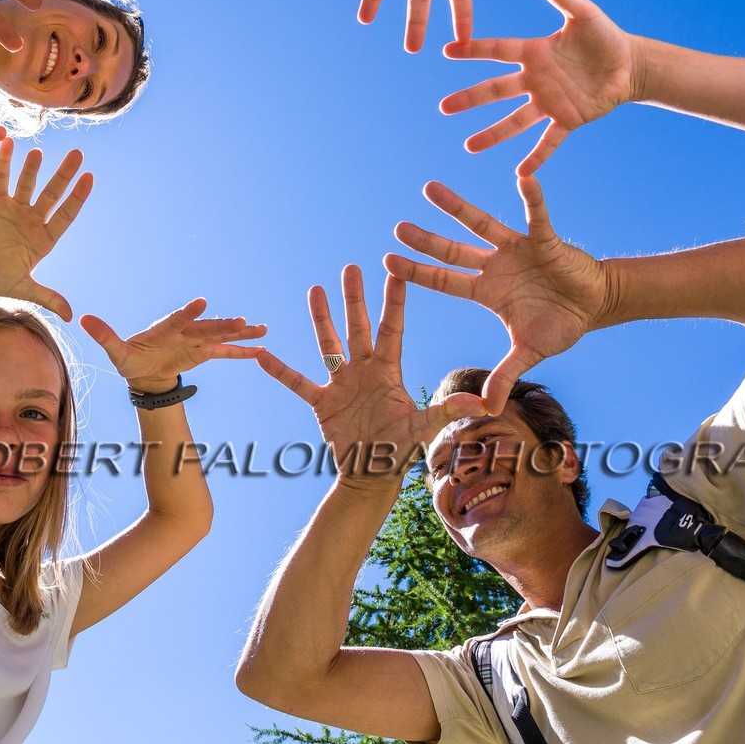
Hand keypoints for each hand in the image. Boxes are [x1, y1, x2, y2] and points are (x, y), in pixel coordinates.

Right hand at [0, 141, 93, 319]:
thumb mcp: (23, 289)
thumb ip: (47, 297)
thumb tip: (71, 315)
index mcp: (44, 239)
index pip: (66, 214)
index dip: (78, 198)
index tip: (89, 178)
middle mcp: (33, 220)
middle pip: (53, 194)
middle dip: (65, 174)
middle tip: (78, 153)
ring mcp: (15, 209)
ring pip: (28, 184)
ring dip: (33, 168)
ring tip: (40, 151)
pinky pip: (1, 179)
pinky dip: (5, 163)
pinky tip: (10, 144)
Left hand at [81, 298, 266, 395]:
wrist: (144, 371)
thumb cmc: (130, 359)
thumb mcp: (116, 352)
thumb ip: (104, 335)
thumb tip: (82, 319)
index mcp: (163, 329)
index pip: (176, 320)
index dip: (187, 312)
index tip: (201, 302)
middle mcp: (184, 331)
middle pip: (206, 327)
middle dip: (223, 324)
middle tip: (242, 321)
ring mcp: (196, 341)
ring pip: (221, 336)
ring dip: (240, 333)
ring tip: (262, 329)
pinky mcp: (204, 352)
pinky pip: (225, 353)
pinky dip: (242, 352)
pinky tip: (261, 350)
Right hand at [256, 266, 484, 486]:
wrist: (372, 476)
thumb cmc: (400, 450)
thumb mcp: (424, 428)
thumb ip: (446, 411)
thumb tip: (482, 404)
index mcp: (389, 372)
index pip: (391, 329)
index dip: (393, 301)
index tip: (396, 271)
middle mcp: (364, 371)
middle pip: (358, 327)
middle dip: (354, 298)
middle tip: (350, 267)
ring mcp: (341, 384)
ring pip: (329, 344)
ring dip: (321, 319)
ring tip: (314, 289)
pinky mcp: (322, 403)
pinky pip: (298, 383)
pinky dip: (281, 371)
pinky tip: (262, 355)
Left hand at [385, 176, 607, 411]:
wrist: (594, 306)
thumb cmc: (558, 325)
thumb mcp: (528, 353)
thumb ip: (505, 375)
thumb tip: (486, 409)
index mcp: (487, 291)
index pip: (444, 280)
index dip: (418, 273)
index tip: (388, 261)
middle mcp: (495, 266)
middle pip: (453, 252)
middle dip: (426, 241)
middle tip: (397, 227)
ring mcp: (518, 250)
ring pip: (482, 225)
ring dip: (457, 208)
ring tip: (429, 189)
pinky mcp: (546, 240)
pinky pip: (538, 216)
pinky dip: (533, 199)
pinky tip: (523, 179)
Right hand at [441, 0, 642, 174]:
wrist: (631, 65)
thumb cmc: (605, 36)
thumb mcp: (583, 12)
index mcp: (535, 52)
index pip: (498, 50)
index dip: (473, 50)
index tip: (447, 51)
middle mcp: (535, 79)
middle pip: (497, 89)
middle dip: (470, 98)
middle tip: (444, 107)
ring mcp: (549, 102)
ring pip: (516, 120)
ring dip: (493, 134)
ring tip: (469, 147)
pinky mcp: (568, 120)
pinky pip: (549, 141)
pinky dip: (537, 158)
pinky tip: (520, 174)